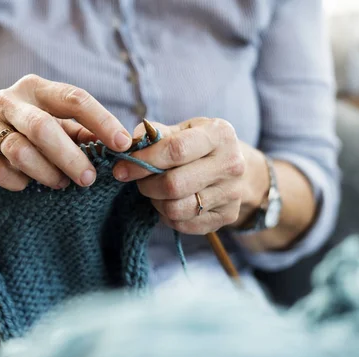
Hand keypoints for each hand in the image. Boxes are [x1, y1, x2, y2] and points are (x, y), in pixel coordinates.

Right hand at [0, 74, 131, 189]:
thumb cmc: (27, 136)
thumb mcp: (56, 128)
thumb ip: (83, 134)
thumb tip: (121, 147)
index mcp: (36, 88)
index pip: (74, 98)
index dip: (102, 121)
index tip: (122, 145)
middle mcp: (7, 100)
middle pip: (43, 126)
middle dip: (70, 156)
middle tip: (88, 179)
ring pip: (19, 150)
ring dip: (45, 172)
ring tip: (59, 184)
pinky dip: (16, 181)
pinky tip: (25, 186)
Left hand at [112, 118, 268, 234]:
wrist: (236, 169)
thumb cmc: (200, 146)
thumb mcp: (183, 130)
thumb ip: (155, 134)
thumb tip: (128, 144)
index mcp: (219, 134)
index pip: (175, 150)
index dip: (143, 161)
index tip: (122, 167)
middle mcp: (231, 164)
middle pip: (174, 185)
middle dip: (146, 185)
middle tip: (139, 181)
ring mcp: (231, 193)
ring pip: (177, 209)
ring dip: (156, 202)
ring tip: (155, 191)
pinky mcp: (227, 216)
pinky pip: (184, 224)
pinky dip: (167, 216)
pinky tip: (168, 203)